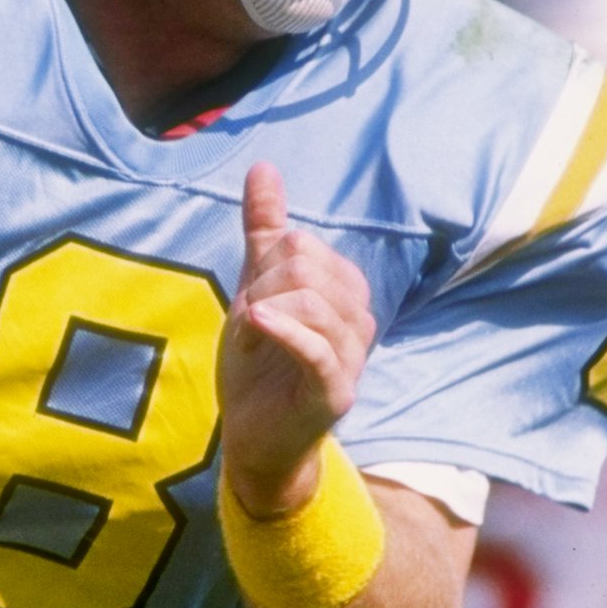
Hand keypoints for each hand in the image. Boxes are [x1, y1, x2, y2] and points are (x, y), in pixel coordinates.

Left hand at [220, 164, 376, 516]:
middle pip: (305, 265)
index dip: (262, 270)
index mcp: (344, 291)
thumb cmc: (259, 366)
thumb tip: (263, 168)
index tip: (252, 308)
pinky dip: (282, 330)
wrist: (256, 439)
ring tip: (249, 343)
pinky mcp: (337, 391)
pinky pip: (316, 347)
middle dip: (260, 289)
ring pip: (310, 300)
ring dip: (259, 316)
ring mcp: (352, 356)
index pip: (300, 244)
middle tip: (248, 328)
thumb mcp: (256, 291)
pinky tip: (254, 325)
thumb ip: (264, 233)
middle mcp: (358, 319)